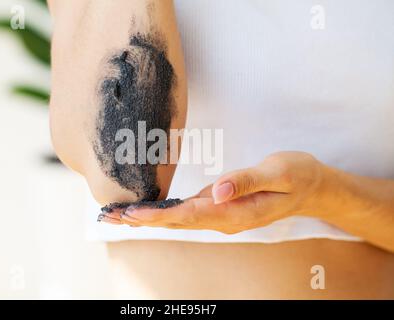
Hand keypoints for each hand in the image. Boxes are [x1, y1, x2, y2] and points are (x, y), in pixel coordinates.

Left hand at [102, 151, 329, 233]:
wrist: (311, 187)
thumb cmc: (297, 176)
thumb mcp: (279, 172)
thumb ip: (248, 181)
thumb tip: (218, 190)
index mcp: (235, 212)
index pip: (190, 215)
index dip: (159, 215)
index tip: (132, 214)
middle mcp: (224, 218)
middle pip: (176, 222)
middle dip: (142, 220)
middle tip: (109, 216)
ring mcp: (220, 215)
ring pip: (178, 219)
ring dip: (147, 218)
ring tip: (117, 215)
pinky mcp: (219, 206)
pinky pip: (186, 212)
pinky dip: (162, 211)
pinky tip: (147, 209)